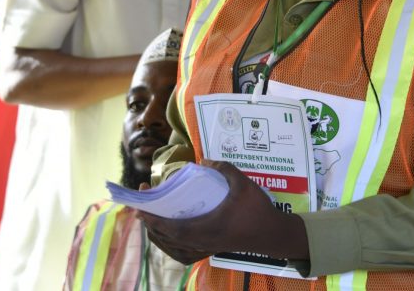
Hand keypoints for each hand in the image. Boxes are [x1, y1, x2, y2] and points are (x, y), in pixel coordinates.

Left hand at [137, 160, 308, 263]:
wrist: (273, 234)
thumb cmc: (257, 210)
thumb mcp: (242, 183)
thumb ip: (223, 168)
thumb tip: (204, 161)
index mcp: (206, 227)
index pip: (171, 227)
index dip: (153, 218)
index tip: (140, 206)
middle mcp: (202, 241)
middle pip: (167, 238)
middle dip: (150, 223)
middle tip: (141, 206)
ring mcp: (206, 248)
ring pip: (173, 248)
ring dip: (158, 236)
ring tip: (150, 220)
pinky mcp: (212, 250)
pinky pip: (184, 254)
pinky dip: (172, 247)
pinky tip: (169, 237)